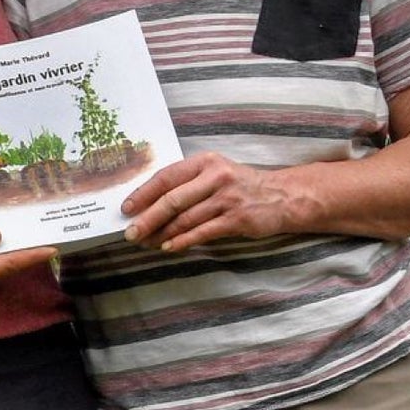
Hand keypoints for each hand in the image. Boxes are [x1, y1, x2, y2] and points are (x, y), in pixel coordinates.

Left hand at [122, 153, 292, 251]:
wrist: (284, 196)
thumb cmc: (241, 186)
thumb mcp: (215, 174)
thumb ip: (187, 184)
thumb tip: (149, 204)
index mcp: (205, 162)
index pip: (166, 177)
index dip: (143, 193)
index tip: (126, 208)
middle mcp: (215, 177)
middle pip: (172, 200)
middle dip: (147, 219)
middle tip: (130, 233)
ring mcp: (226, 198)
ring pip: (185, 219)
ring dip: (161, 233)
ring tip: (146, 243)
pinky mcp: (236, 219)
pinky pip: (202, 232)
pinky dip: (182, 241)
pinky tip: (168, 247)